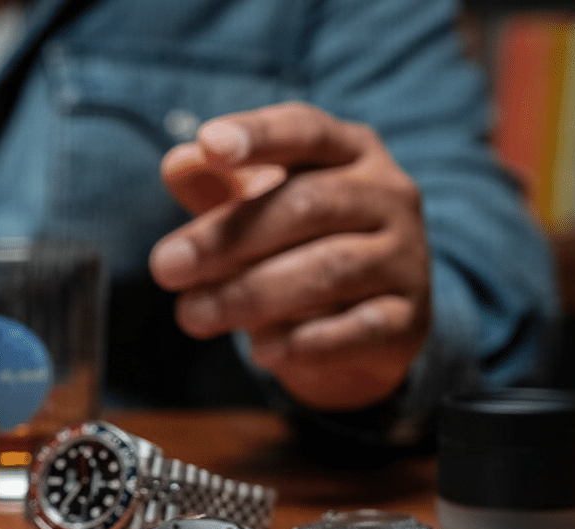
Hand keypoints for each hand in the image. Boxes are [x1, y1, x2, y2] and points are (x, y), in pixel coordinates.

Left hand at [149, 101, 430, 410]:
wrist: (363, 327)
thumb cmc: (297, 248)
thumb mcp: (256, 210)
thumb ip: (218, 188)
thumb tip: (177, 163)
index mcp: (350, 151)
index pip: (305, 131)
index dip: (259, 135)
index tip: (210, 144)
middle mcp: (387, 195)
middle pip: (307, 204)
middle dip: (227, 238)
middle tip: (166, 267)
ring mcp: (405, 257)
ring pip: (328, 269)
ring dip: (250, 294)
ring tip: (192, 315)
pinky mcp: (407, 319)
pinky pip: (358, 328)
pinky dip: (306, 341)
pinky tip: (262, 351)